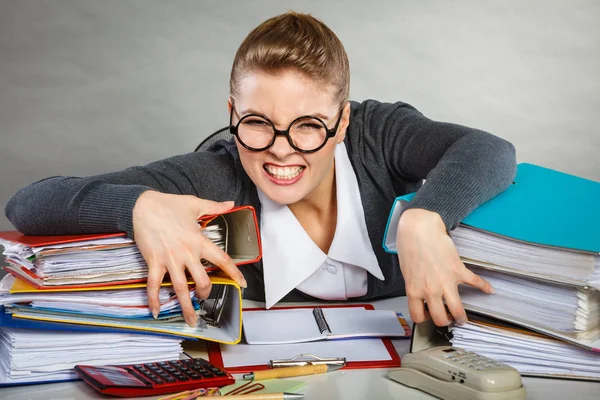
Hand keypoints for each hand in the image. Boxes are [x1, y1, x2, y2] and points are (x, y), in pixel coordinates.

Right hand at [132, 191, 246, 325]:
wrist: (142, 205)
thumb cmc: (169, 204)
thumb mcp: (195, 204)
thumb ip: (215, 206)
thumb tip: (231, 204)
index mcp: (198, 241)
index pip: (221, 260)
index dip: (234, 273)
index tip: (242, 284)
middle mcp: (186, 253)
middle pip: (201, 280)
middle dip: (205, 293)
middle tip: (204, 297)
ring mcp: (169, 259)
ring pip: (180, 288)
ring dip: (185, 306)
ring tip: (190, 319)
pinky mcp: (153, 262)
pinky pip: (154, 285)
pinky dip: (154, 299)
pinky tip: (156, 312)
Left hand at [396, 209, 493, 326]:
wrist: (419, 229)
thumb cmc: (409, 247)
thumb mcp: (406, 272)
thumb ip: (414, 286)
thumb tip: (421, 295)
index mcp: (414, 290)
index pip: (418, 316)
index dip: (423, 319)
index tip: (428, 316)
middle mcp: (430, 290)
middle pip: (440, 318)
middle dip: (445, 321)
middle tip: (448, 319)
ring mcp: (445, 281)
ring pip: (457, 309)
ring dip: (461, 316)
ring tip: (462, 317)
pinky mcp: (457, 270)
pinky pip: (474, 282)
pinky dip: (484, 286)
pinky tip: (489, 290)